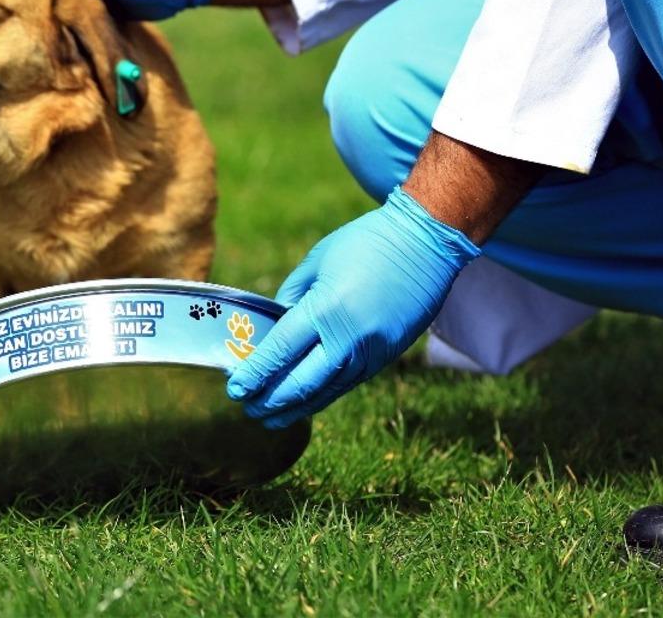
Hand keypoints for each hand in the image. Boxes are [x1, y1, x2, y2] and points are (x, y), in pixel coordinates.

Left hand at [226, 187, 480, 426]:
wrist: (427, 244)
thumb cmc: (366, 243)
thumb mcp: (318, 261)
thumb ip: (292, 297)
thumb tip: (274, 327)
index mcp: (325, 310)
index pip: (280, 352)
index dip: (255, 375)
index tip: (235, 389)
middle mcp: (348, 338)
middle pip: (301, 383)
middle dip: (270, 401)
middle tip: (247, 409)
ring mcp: (370, 352)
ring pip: (326, 392)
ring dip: (296, 408)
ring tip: (271, 419)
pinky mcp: (386, 356)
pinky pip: (347, 384)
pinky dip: (323, 397)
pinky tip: (306, 404)